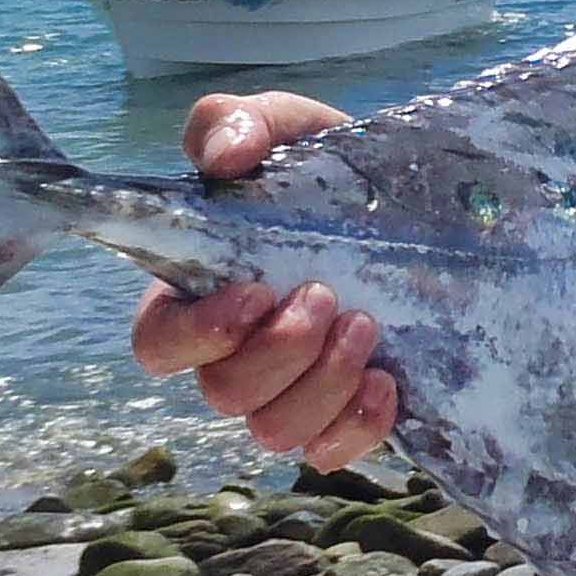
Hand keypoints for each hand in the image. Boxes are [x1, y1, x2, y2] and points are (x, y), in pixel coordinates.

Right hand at [128, 90, 399, 470]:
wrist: (416, 203)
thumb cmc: (326, 169)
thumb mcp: (284, 127)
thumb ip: (234, 123)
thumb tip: (223, 156)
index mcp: (201, 293)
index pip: (158, 345)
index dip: (196, 335)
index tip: (254, 293)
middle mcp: (237, 354)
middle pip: (224, 394)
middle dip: (279, 352)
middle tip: (327, 297)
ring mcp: (291, 390)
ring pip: (274, 430)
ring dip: (320, 384)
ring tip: (366, 325)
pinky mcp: (344, 413)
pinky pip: (331, 451)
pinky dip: (357, 425)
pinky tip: (388, 381)